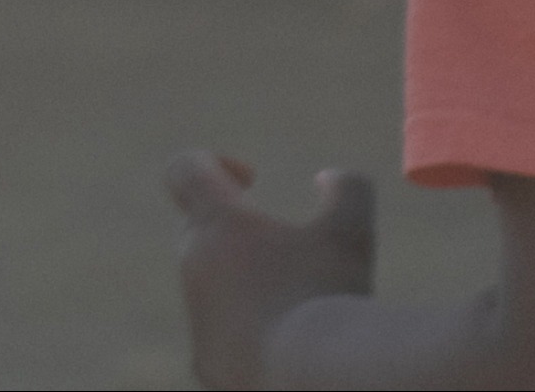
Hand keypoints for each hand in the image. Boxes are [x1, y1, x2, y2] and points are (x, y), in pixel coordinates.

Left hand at [166, 152, 373, 390]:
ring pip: (213, 287)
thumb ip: (348, 188)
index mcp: (216, 225)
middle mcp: (193, 266)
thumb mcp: (351, 233)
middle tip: (286, 248)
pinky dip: (252, 334)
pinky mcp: (206, 363)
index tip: (249, 181)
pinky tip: (291, 347)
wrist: (317, 380)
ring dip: (248, 285)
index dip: (213, 164)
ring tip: (300, 304)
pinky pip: (224, 337)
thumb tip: (328, 179)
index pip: (183, 171)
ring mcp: (197, 320)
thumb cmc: (331, 297)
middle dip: (236, 230)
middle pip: (197, 229)